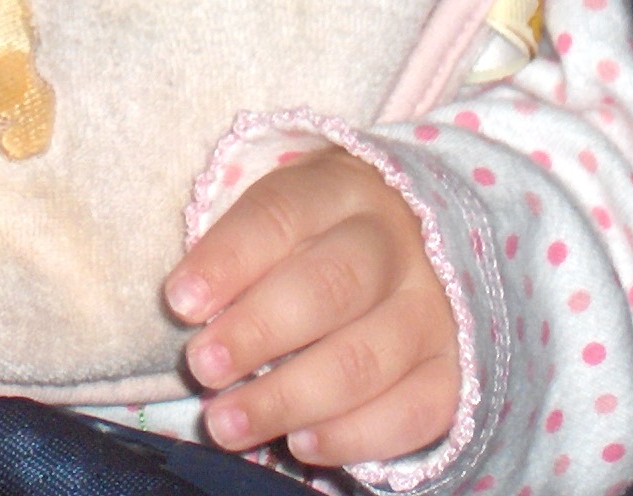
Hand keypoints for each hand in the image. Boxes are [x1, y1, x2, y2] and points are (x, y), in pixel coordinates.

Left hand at [163, 145, 459, 467]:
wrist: (417, 240)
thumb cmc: (316, 233)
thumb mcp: (279, 213)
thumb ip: (239, 251)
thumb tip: (190, 306)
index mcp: (340, 188)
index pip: (280, 215)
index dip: (228, 259)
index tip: (179, 302)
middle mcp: (396, 242)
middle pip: (330, 286)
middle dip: (258, 332)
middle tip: (202, 367)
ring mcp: (433, 308)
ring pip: (366, 359)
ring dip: (289, 398)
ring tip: (225, 423)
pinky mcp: (453, 367)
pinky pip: (413, 410)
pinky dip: (355, 434)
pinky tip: (301, 443)